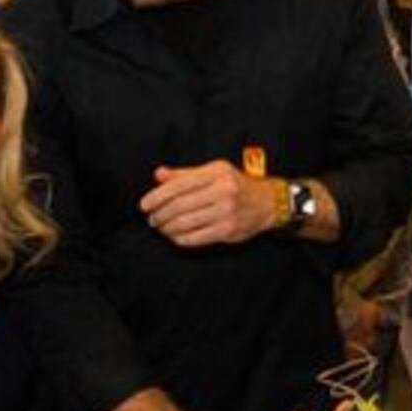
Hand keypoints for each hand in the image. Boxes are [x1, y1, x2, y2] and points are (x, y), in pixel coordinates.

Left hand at [142, 160, 282, 248]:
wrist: (267, 202)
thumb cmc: (236, 185)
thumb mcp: (214, 171)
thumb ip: (185, 174)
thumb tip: (159, 175)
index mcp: (217, 173)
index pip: (179, 185)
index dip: (157, 196)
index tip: (144, 205)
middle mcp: (223, 191)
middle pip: (180, 205)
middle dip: (160, 214)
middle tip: (152, 219)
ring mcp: (226, 212)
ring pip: (185, 223)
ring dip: (167, 228)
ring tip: (161, 228)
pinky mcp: (227, 230)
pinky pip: (195, 238)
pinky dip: (179, 239)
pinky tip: (174, 236)